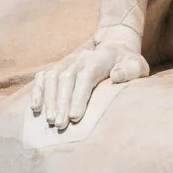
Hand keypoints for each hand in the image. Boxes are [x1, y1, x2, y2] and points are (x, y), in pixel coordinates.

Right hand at [30, 32, 148, 131]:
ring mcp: (67, 62)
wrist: (114, 47)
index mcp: (99, 58)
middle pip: (66, 78)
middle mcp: (80, 58)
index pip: (86, 76)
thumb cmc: (127, 63)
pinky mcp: (58, 67)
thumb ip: (130, 70)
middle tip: (60, 125)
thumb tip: (116, 76)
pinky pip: (43, 77)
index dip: (79, 96)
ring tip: (49, 120)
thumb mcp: (137, 64)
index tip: (74, 117)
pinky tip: (35, 107)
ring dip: (49, 99)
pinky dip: (38, 91)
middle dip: (61, 102)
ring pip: (52, 77)